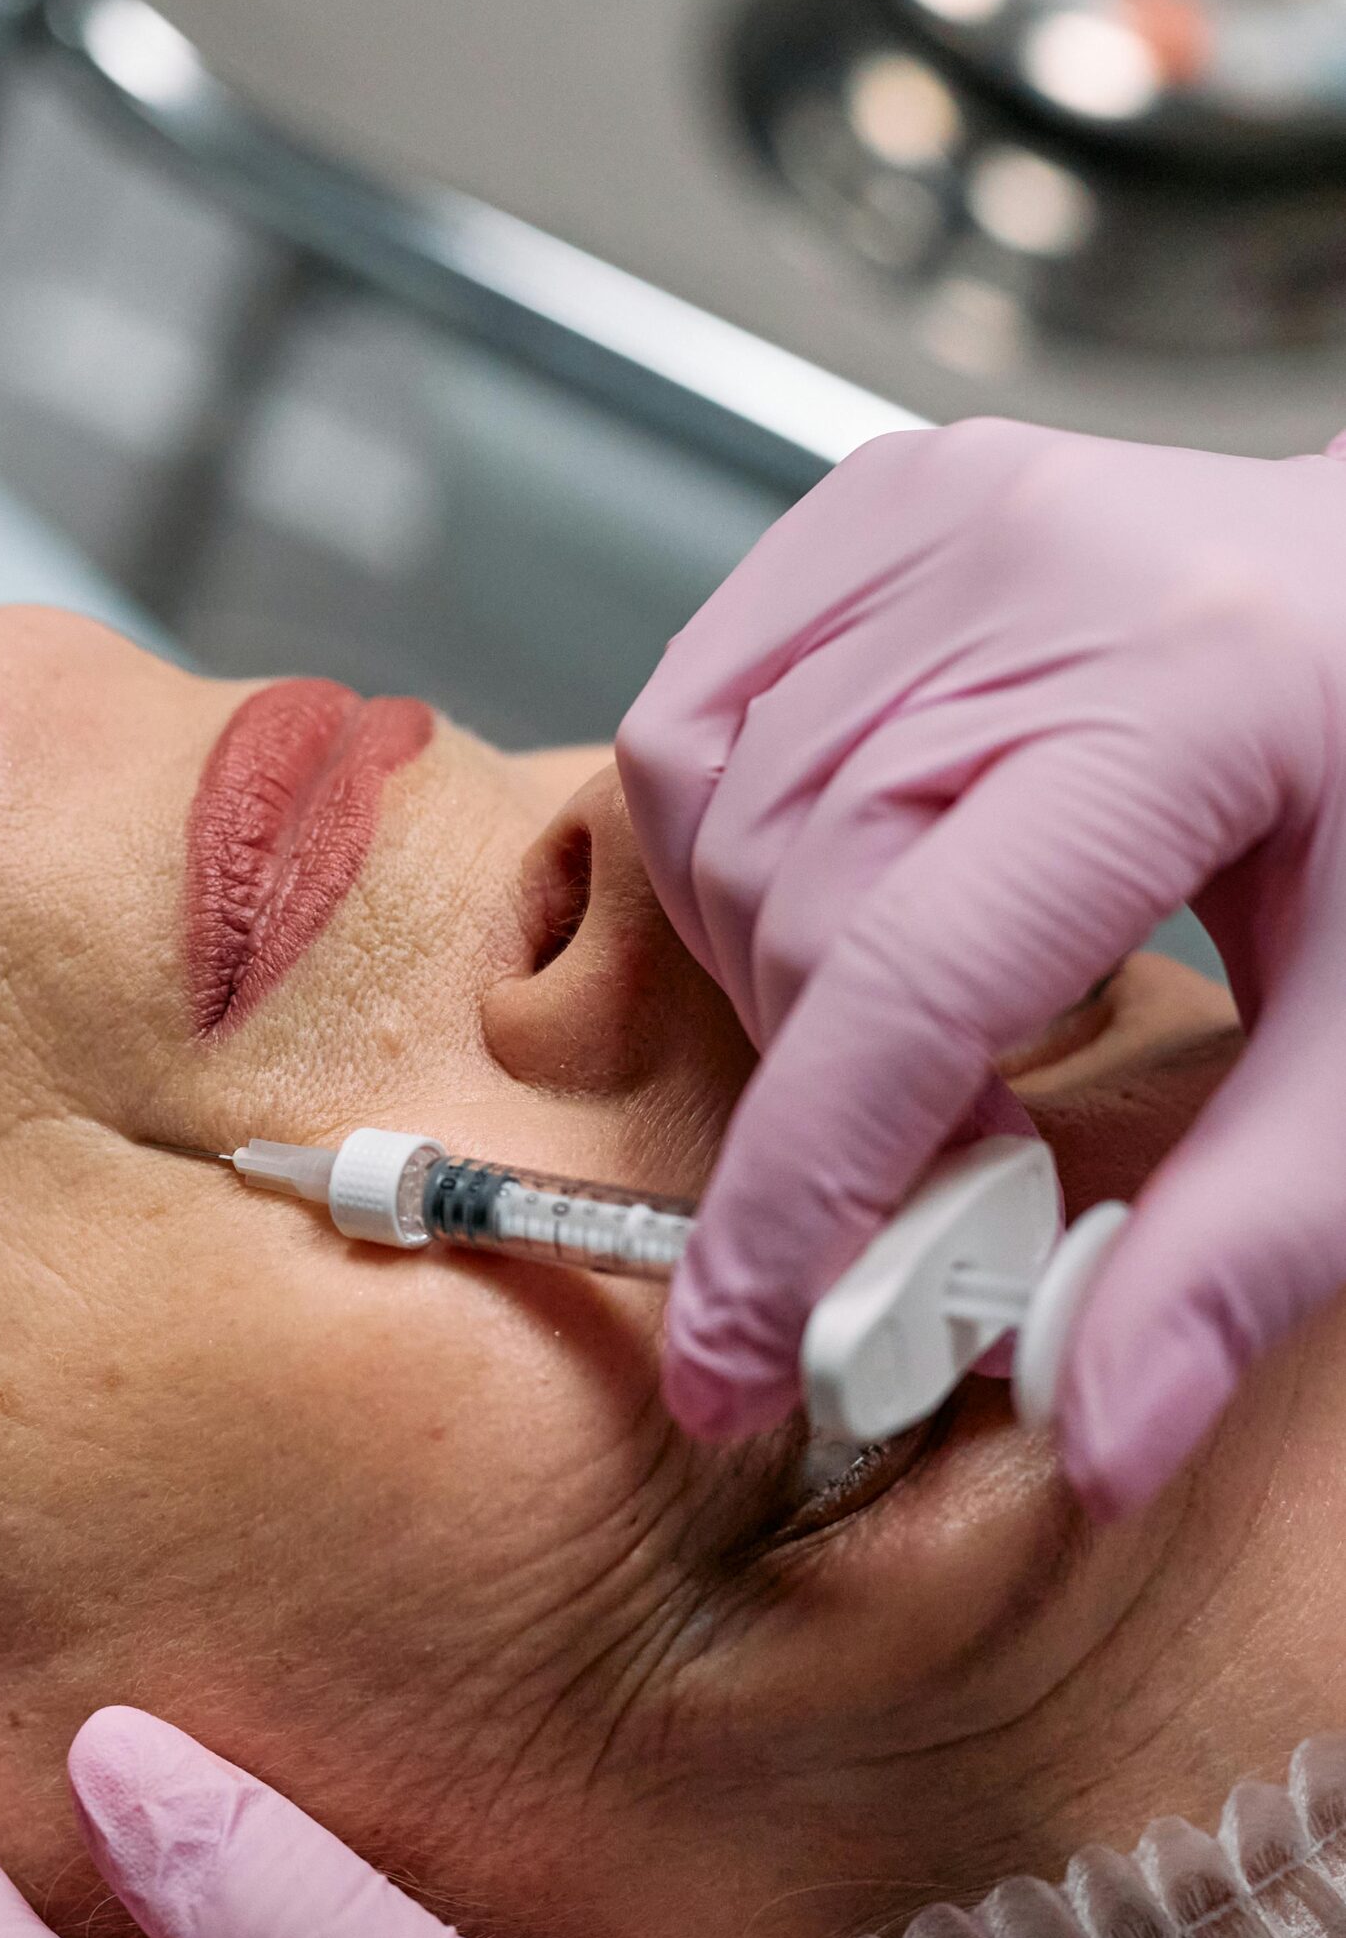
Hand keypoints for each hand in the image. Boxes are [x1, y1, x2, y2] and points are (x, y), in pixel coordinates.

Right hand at [617, 416, 1345, 1516]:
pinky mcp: (876, 505)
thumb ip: (1244, 1245)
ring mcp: (941, 516)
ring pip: (706, 815)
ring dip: (772, 976)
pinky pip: (694, 713)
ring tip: (917, 1015)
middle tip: (942, 1173)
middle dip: (825, 1097)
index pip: (907, 974)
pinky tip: (846, 888)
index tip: (743, 1362)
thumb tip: (1093, 1432)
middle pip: (792, 907)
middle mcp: (1039, 569)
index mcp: (1191, 692)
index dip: (800, 1199)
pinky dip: (728, 849)